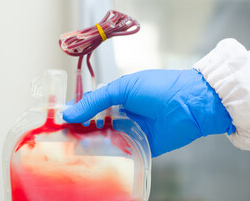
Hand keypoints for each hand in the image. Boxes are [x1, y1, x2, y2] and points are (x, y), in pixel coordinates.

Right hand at [63, 69, 234, 156]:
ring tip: (73, 152)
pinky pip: (122, 153)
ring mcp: (132, 131)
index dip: (76, 114)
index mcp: (118, 97)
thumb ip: (96, 101)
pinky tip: (95, 160)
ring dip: (92, 146)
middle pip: (96, 126)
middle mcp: (123, 115)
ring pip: (106, 141)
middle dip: (81, 133)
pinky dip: (110, 156)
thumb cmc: (159, 88)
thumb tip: (70, 113)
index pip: (91, 106)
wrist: (189, 104)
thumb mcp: (124, 88)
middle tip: (62, 141)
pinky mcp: (141, 147)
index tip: (60, 122)